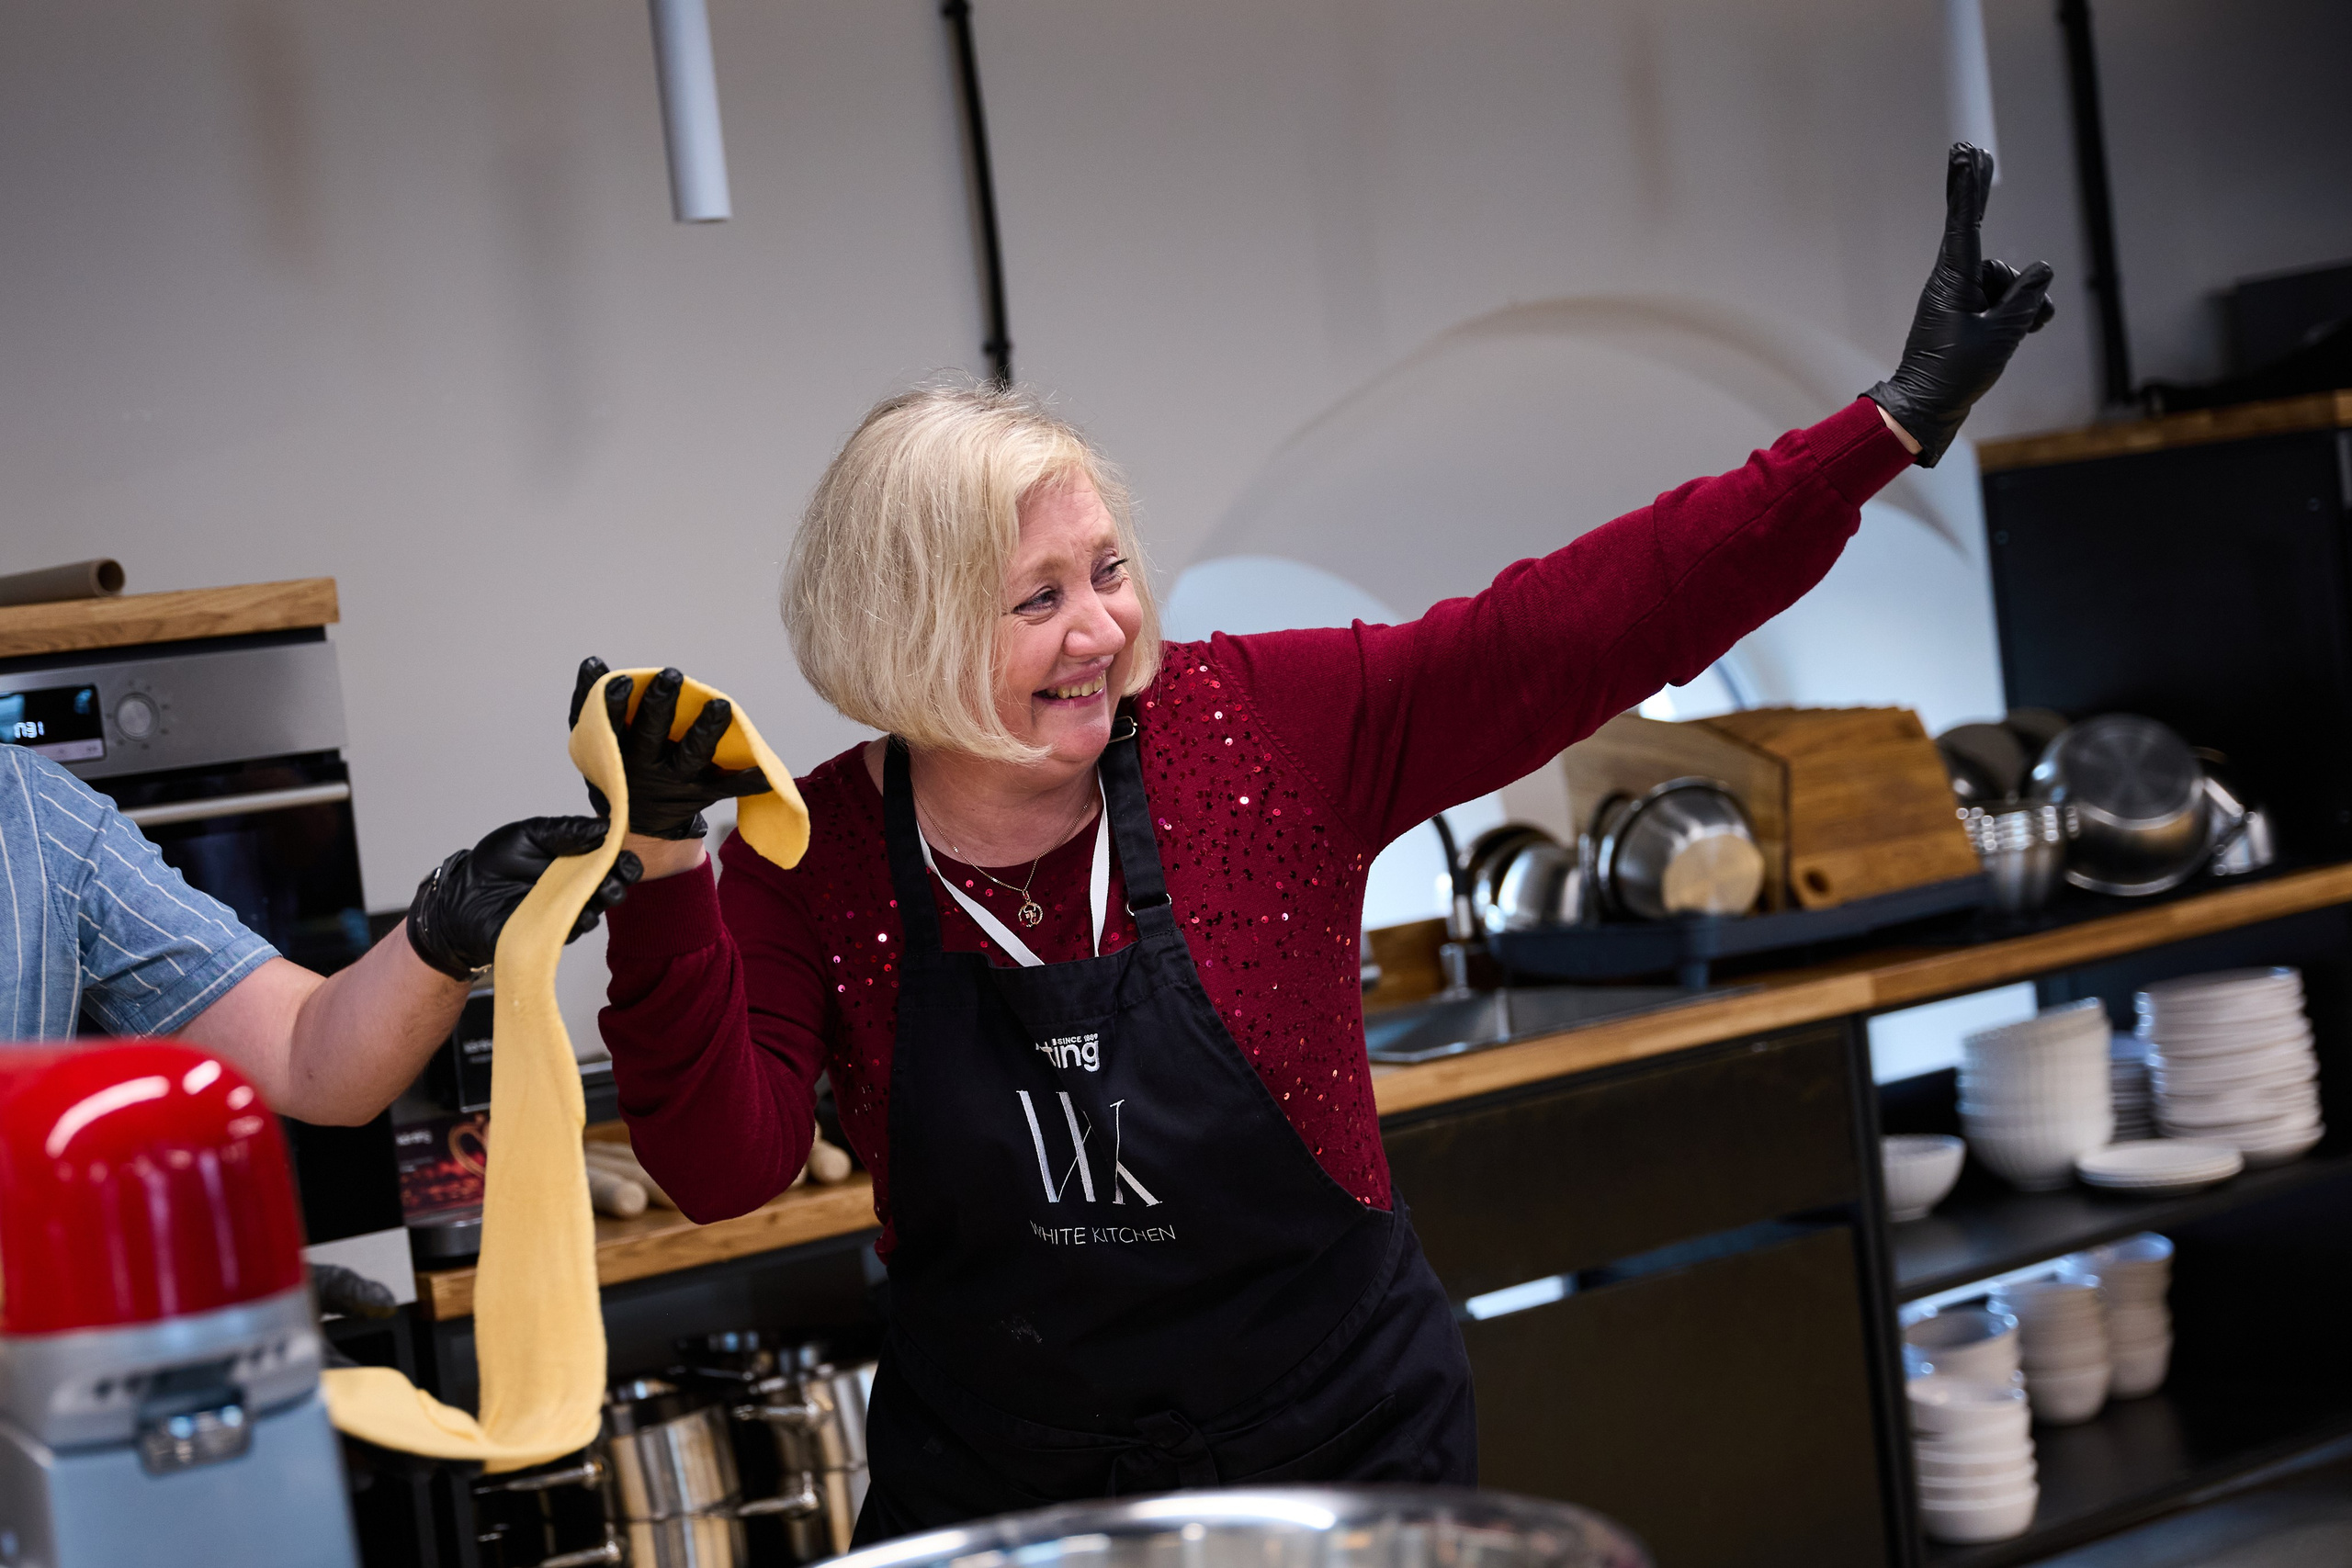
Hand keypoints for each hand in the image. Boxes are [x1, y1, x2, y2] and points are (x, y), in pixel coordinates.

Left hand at [405, 817, 641, 980]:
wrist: (462, 896)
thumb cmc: (494, 863)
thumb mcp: (528, 835)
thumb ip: (564, 831)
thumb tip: (603, 829)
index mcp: (574, 860)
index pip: (609, 859)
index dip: (622, 858)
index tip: (625, 856)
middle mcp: (574, 887)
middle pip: (612, 885)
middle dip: (620, 880)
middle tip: (617, 876)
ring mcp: (565, 912)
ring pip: (597, 910)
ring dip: (604, 901)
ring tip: (603, 892)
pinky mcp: (552, 934)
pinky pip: (573, 930)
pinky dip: (580, 921)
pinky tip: (581, 913)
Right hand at [570, 658, 772, 840]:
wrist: (636, 821)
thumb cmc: (617, 765)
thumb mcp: (592, 740)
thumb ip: (591, 701)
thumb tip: (593, 663)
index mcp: (616, 751)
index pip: (610, 723)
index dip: (614, 703)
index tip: (624, 681)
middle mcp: (644, 769)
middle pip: (651, 736)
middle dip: (661, 707)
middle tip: (672, 677)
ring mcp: (675, 782)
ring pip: (691, 756)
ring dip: (706, 731)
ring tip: (721, 705)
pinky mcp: (702, 793)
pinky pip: (727, 788)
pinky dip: (746, 781)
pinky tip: (763, 771)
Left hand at [1867, 144, 2054, 467]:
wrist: (1927, 410)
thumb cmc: (1956, 374)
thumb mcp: (2001, 335)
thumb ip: (2026, 299)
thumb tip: (2040, 270)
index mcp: (1952, 280)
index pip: (1965, 223)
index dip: (1969, 187)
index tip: (1966, 153)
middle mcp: (1953, 282)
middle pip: (1984, 241)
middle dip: (1979, 198)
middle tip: (1974, 150)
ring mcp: (1960, 299)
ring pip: (2004, 282)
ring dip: (2016, 304)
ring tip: (2005, 335)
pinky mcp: (1967, 316)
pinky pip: (2002, 302)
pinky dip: (2016, 316)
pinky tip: (2019, 334)